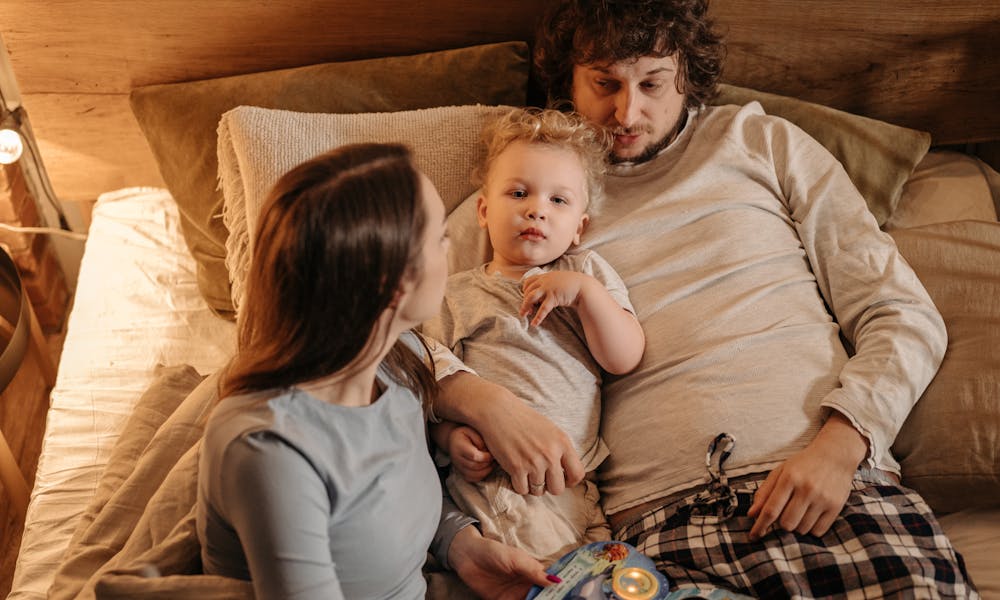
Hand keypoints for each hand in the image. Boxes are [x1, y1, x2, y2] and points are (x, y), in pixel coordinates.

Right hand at [437, 372, 584, 495]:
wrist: (498, 411)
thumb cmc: (524, 419)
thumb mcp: (550, 430)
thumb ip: (560, 449)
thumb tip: (567, 472)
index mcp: (563, 443)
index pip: (577, 474)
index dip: (569, 481)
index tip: (561, 479)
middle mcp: (551, 454)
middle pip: (557, 489)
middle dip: (549, 486)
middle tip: (540, 477)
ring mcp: (534, 462)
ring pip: (539, 491)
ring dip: (532, 485)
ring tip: (526, 472)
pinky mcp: (516, 467)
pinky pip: (522, 490)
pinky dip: (518, 484)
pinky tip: (516, 473)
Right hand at [449, 425, 494, 481]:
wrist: (452, 440)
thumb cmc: (464, 434)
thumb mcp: (470, 430)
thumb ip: (479, 439)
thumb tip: (486, 451)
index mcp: (459, 447)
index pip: (474, 456)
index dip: (486, 457)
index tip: (492, 453)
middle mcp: (457, 459)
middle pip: (475, 467)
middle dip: (488, 464)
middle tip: (494, 458)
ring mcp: (459, 467)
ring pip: (474, 475)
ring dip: (486, 471)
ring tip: (491, 463)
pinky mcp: (461, 473)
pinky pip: (472, 479)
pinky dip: (481, 476)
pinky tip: (486, 468)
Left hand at [449, 526, 554, 599]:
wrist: (467, 557)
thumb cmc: (493, 552)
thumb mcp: (516, 559)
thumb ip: (533, 571)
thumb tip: (556, 581)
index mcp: (533, 572)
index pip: (551, 584)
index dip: (560, 590)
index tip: (570, 595)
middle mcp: (527, 585)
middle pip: (543, 596)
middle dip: (550, 599)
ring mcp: (516, 595)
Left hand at [520, 272, 588, 325]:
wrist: (584, 286)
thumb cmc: (573, 284)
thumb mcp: (559, 280)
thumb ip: (550, 283)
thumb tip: (543, 293)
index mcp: (545, 276)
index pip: (528, 281)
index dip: (525, 290)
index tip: (525, 297)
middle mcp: (545, 281)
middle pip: (528, 290)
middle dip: (524, 300)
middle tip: (525, 310)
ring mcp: (548, 288)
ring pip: (531, 297)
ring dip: (525, 307)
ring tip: (523, 315)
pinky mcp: (554, 297)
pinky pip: (543, 308)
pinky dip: (538, 317)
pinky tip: (535, 324)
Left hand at [747, 412, 866, 538]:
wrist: (835, 454)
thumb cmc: (803, 464)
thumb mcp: (781, 471)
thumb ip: (764, 492)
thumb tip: (752, 514)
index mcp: (789, 478)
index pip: (771, 510)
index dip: (760, 526)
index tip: (753, 536)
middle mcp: (806, 489)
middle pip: (786, 524)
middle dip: (781, 524)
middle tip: (785, 514)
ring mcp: (822, 498)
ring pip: (802, 529)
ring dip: (797, 526)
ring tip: (799, 512)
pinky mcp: (836, 506)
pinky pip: (818, 531)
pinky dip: (811, 529)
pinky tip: (811, 516)